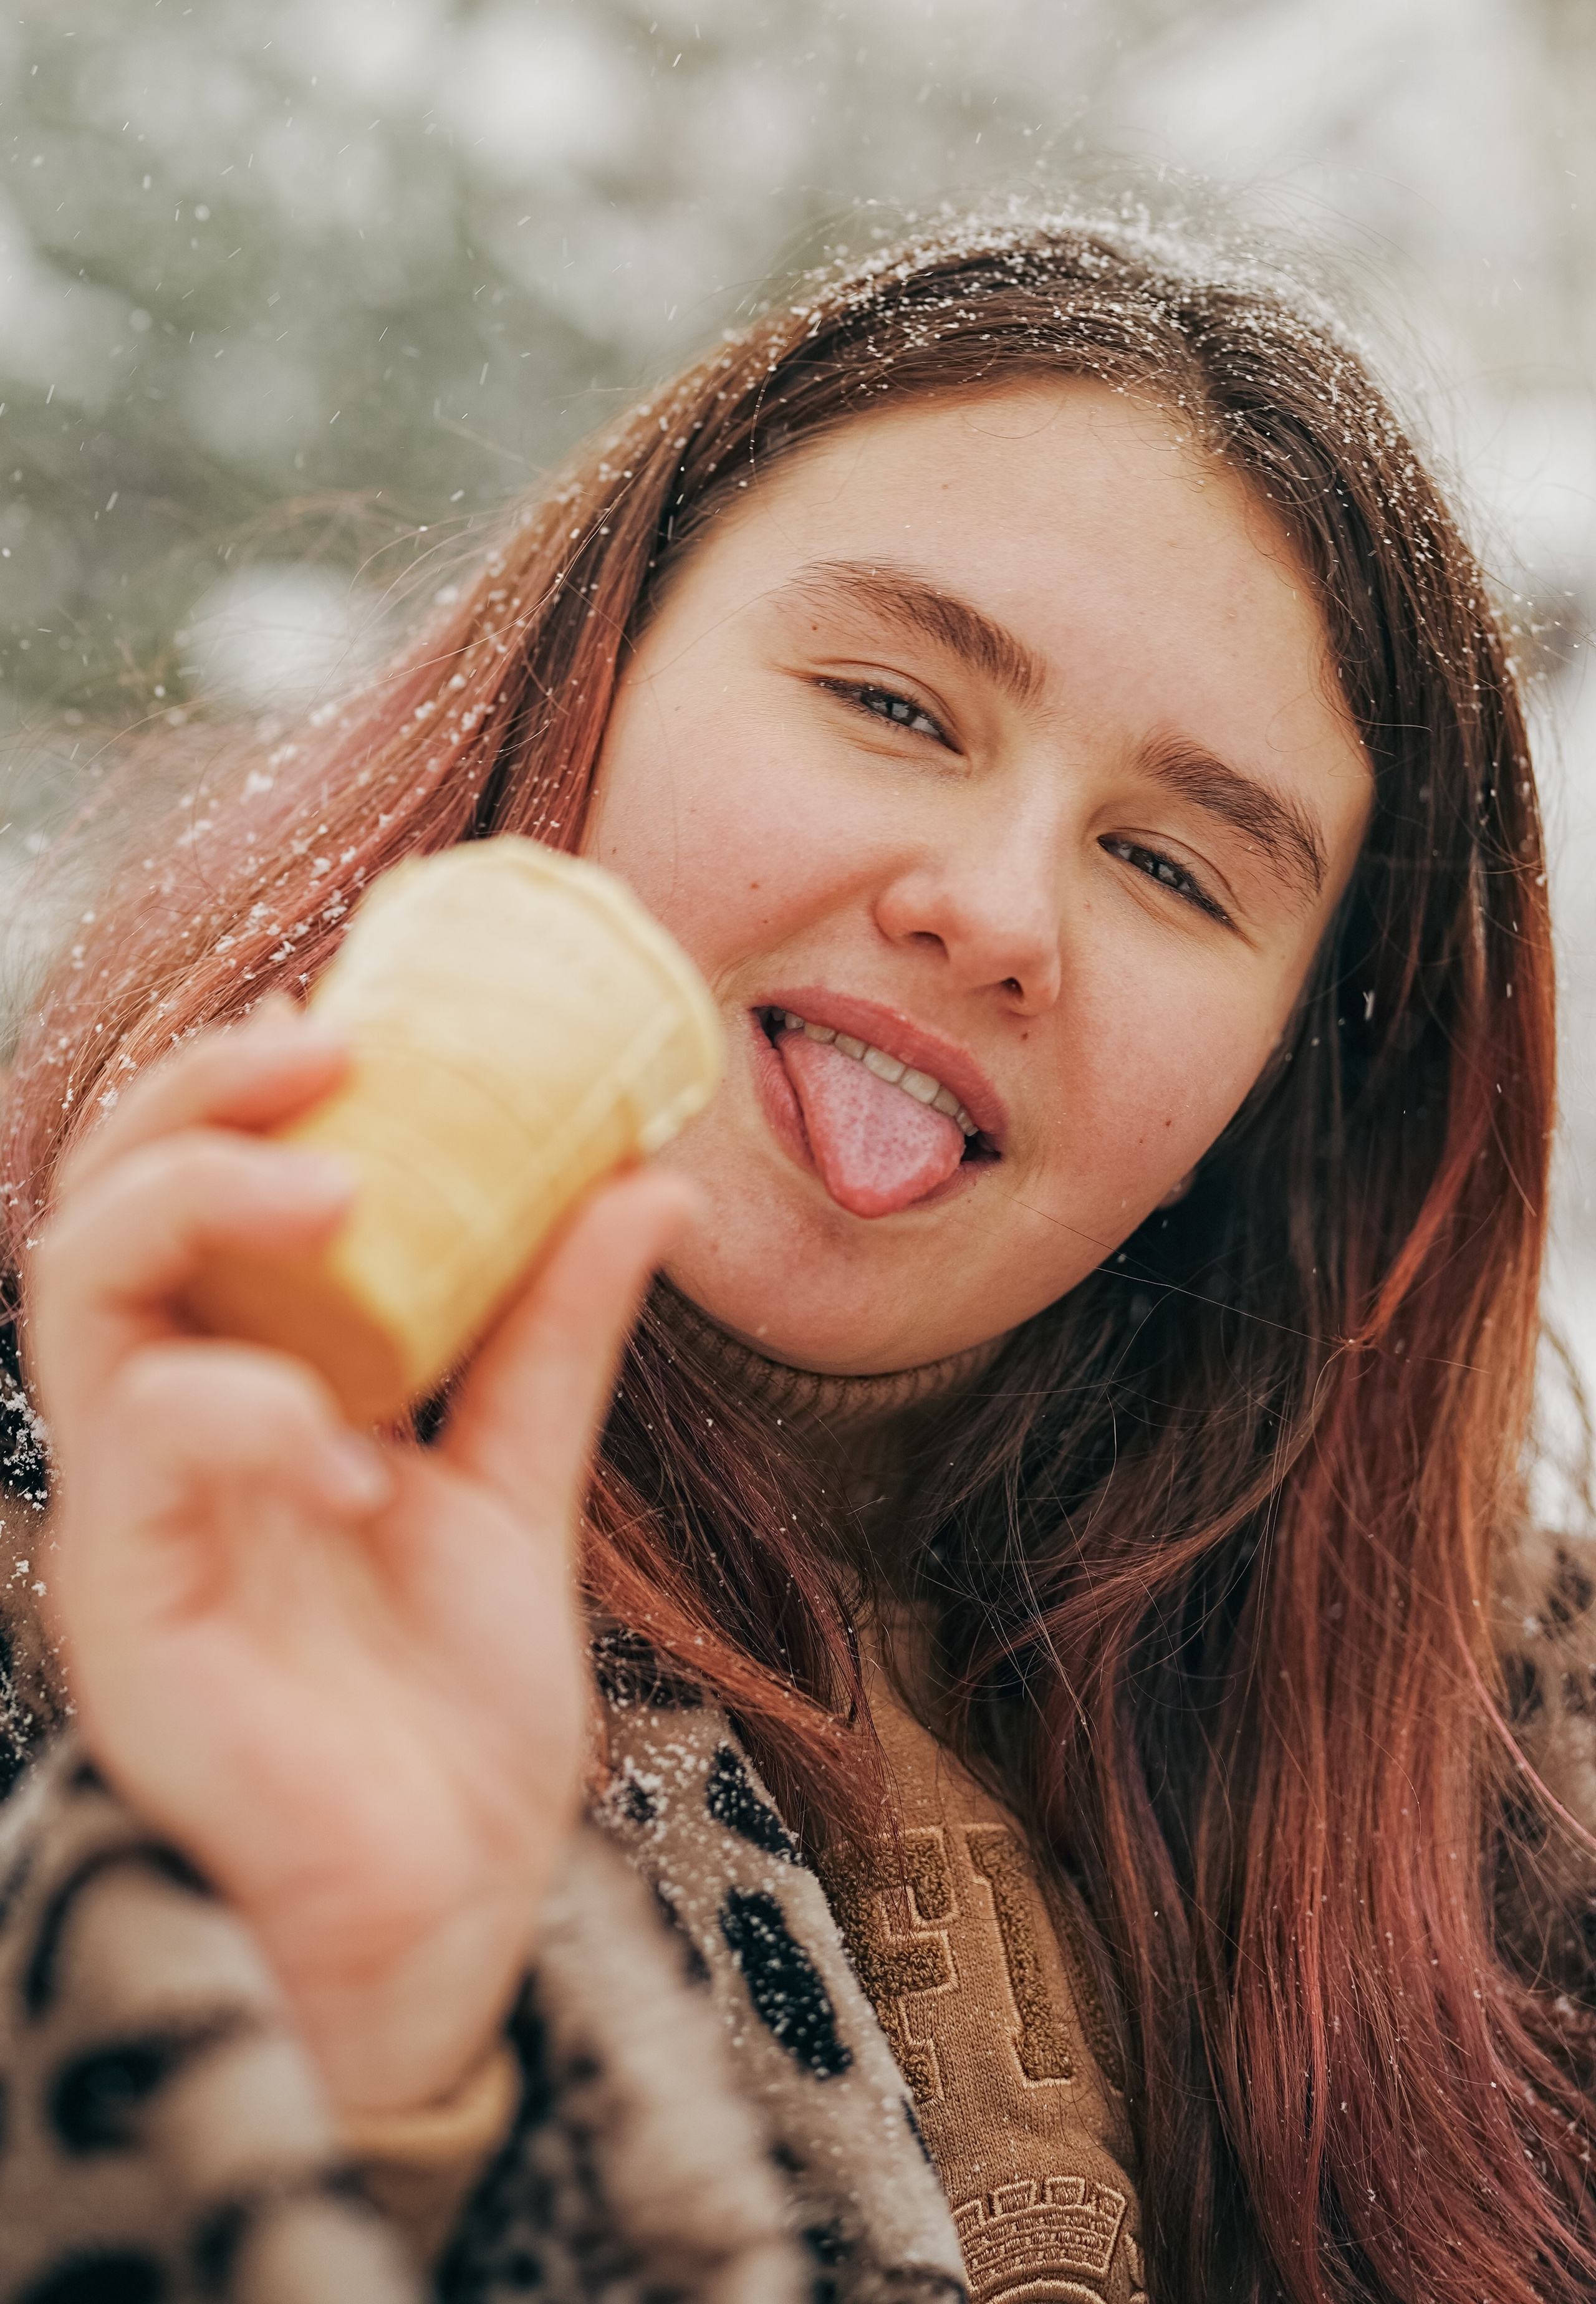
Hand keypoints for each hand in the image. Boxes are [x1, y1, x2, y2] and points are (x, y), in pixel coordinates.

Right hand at [29, 997, 692, 2113]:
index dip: (244, 1087)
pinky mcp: (125, 1599)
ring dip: (197, 1204)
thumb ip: (554, 1343)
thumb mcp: (518, 1490)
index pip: (198, 1197)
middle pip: (108, 1206)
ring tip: (332, 1190)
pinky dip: (245, 1413)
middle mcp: (168, 1429)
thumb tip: (644, 1184)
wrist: (432, 1911)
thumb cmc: (443, 1714)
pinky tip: (350, 1454)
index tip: (351, 1009)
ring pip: (80, 1293)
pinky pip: (139, 1451)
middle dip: (195, 1098)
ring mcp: (133, 1511)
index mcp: (246, 1389)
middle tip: (320, 1043)